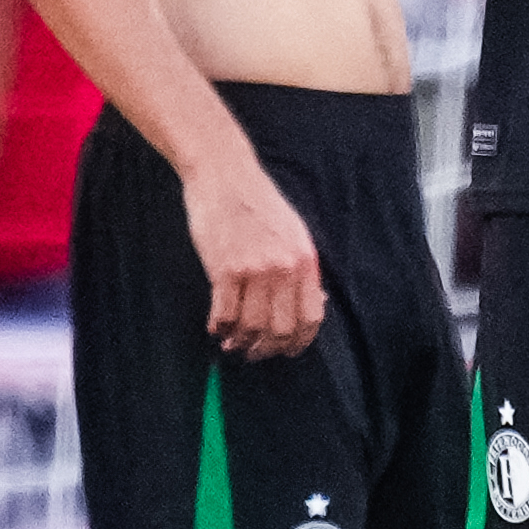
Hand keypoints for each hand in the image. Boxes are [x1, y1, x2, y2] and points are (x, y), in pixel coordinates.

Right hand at [177, 145, 324, 358]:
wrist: (225, 176)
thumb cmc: (258, 202)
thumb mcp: (294, 232)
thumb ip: (303, 269)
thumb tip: (312, 303)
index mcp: (305, 260)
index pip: (310, 317)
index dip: (298, 341)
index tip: (286, 349)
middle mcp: (284, 269)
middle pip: (281, 329)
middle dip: (266, 348)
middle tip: (254, 352)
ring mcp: (254, 270)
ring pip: (251, 326)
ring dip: (240, 341)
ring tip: (232, 343)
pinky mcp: (225, 269)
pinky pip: (224, 313)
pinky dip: (219, 326)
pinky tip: (216, 327)